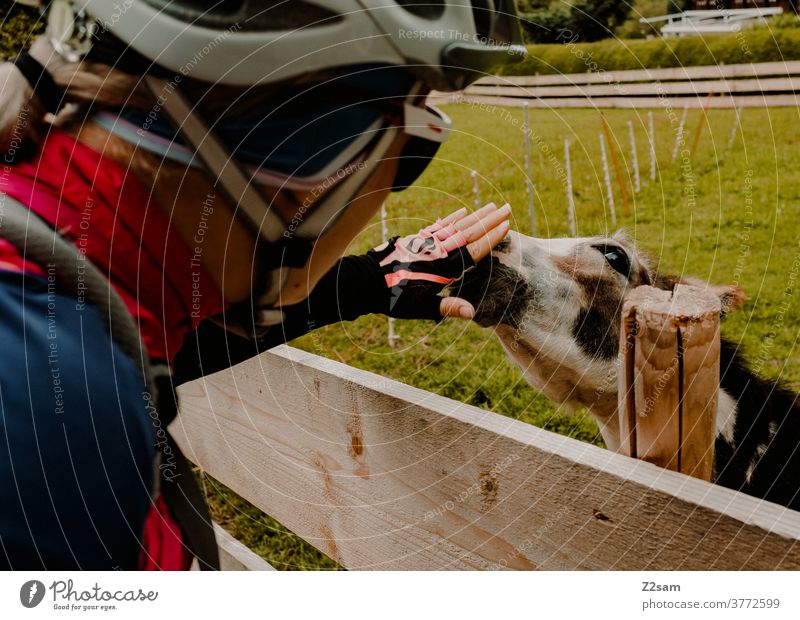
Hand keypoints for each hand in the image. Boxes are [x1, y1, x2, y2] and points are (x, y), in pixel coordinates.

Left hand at [367, 203, 510, 320]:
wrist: (365, 281)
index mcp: (443, 268)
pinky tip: (461, 211)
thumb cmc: (394, 298)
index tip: (507, 226)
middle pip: (468, 232)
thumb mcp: (421, 308)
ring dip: (475, 215)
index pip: (473, 250)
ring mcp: (427, 242)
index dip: (490, 238)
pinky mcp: (416, 239)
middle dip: (489, 220)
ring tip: (490, 205)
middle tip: (507, 207)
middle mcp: (437, 251)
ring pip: (456, 225)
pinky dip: (452, 217)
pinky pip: (439, 225)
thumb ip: (447, 307)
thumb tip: (472, 312)